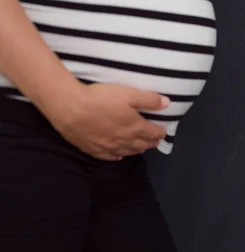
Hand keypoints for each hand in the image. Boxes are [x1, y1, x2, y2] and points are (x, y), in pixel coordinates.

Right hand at [47, 82, 170, 160]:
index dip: (160, 133)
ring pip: (127, 152)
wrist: (70, 108)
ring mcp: (108, 147)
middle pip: (141, 144)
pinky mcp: (93, 149)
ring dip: (136, 150)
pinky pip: (109, 156)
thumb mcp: (129, 94)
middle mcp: (124, 141)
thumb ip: (150, 100)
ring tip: (141, 149)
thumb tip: (168, 104)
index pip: (152, 133)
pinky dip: (117, 156)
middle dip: (150, 143)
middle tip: (155, 142)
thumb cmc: (101, 99)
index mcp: (135, 128)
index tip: (163, 133)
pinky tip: (119, 156)